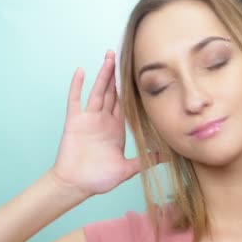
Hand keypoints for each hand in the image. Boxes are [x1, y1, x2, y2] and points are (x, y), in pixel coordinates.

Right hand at [50, 51, 162, 195]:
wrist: (76, 185)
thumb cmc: (98, 179)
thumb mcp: (127, 169)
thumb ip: (146, 160)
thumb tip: (168, 157)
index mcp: (115, 129)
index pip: (124, 103)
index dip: (130, 88)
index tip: (137, 73)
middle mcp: (102, 120)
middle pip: (111, 92)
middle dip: (116, 75)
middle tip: (122, 55)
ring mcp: (88, 119)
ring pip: (97, 91)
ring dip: (103, 75)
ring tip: (108, 57)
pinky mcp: (74, 122)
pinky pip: (75, 100)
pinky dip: (77, 86)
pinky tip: (81, 71)